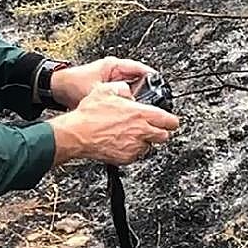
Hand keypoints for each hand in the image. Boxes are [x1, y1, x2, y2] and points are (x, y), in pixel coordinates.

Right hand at [48, 81, 180, 166]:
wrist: (76, 134)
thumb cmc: (89, 114)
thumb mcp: (106, 90)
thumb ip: (123, 89)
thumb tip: (128, 91)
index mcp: (141, 114)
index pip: (170, 121)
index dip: (171, 120)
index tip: (169, 120)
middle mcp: (141, 131)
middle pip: (164, 136)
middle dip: (159, 131)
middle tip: (150, 127)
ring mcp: (134, 146)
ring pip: (149, 146)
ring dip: (144, 141)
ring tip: (131, 134)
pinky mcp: (125, 158)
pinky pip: (135, 155)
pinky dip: (132, 150)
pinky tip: (121, 142)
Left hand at [50, 56, 157, 107]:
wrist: (56, 88)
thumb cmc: (72, 84)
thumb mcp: (96, 90)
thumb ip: (113, 96)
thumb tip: (129, 105)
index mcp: (114, 65)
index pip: (141, 69)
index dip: (153, 80)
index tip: (162, 90)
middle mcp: (115, 70)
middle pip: (139, 80)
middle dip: (146, 93)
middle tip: (153, 104)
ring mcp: (111, 79)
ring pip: (131, 89)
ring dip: (135, 99)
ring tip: (142, 109)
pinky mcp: (106, 88)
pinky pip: (122, 95)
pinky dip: (126, 102)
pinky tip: (127, 112)